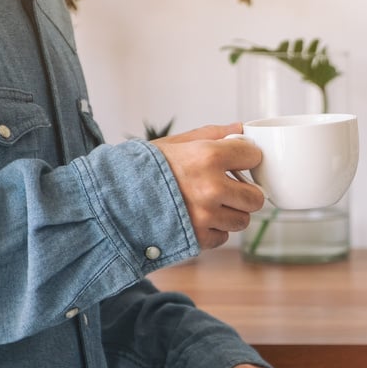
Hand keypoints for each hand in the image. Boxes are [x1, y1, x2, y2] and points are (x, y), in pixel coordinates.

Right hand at [152, 124, 265, 248]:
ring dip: (230, 213)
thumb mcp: (176, 142)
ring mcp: (206, 216)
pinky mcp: (198, 238)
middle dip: (245, 192)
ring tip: (209, 204)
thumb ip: (213, 135)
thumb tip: (242, 128)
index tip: (240, 161)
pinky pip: (223, 237)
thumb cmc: (143, 168)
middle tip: (229, 188)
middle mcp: (212, 188)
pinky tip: (195, 218)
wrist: (110, 198)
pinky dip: (213, 230)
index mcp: (209, 157)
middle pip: (256, 197)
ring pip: (242, 220)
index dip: (247, 158)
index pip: (253, 156)